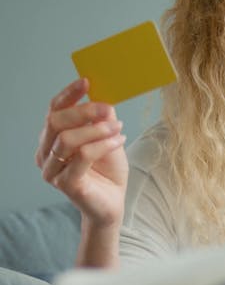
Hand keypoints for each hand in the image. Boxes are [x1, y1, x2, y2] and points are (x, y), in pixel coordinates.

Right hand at [36, 78, 128, 228]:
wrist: (113, 203)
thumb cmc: (107, 171)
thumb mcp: (106, 137)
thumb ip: (101, 118)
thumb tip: (102, 96)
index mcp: (50, 138)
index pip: (53, 110)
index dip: (68, 94)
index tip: (86, 82)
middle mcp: (45, 153)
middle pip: (56, 121)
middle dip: (84, 111)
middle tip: (108, 110)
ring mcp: (52, 171)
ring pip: (68, 139)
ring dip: (96, 130)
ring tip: (118, 129)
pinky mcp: (66, 184)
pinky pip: (82, 156)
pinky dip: (103, 145)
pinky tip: (118, 141)